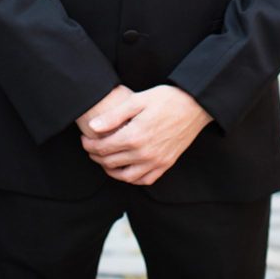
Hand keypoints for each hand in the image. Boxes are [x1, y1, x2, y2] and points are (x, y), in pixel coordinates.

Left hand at [80, 85, 212, 185]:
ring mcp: (156, 161)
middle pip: (111, 162)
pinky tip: (126, 169)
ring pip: (125, 176)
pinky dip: (131, 178)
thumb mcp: (138, 100)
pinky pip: (144, 179)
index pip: (103, 147)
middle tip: (91, 147)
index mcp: (135, 136)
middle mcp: (144, 153)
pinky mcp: (165, 164)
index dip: (89, 144)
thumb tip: (93, 127)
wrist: (195, 106)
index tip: (84, 139)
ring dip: (110, 170)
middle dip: (96, 156)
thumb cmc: (166, 99)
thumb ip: (114, 115)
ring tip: (104, 160)